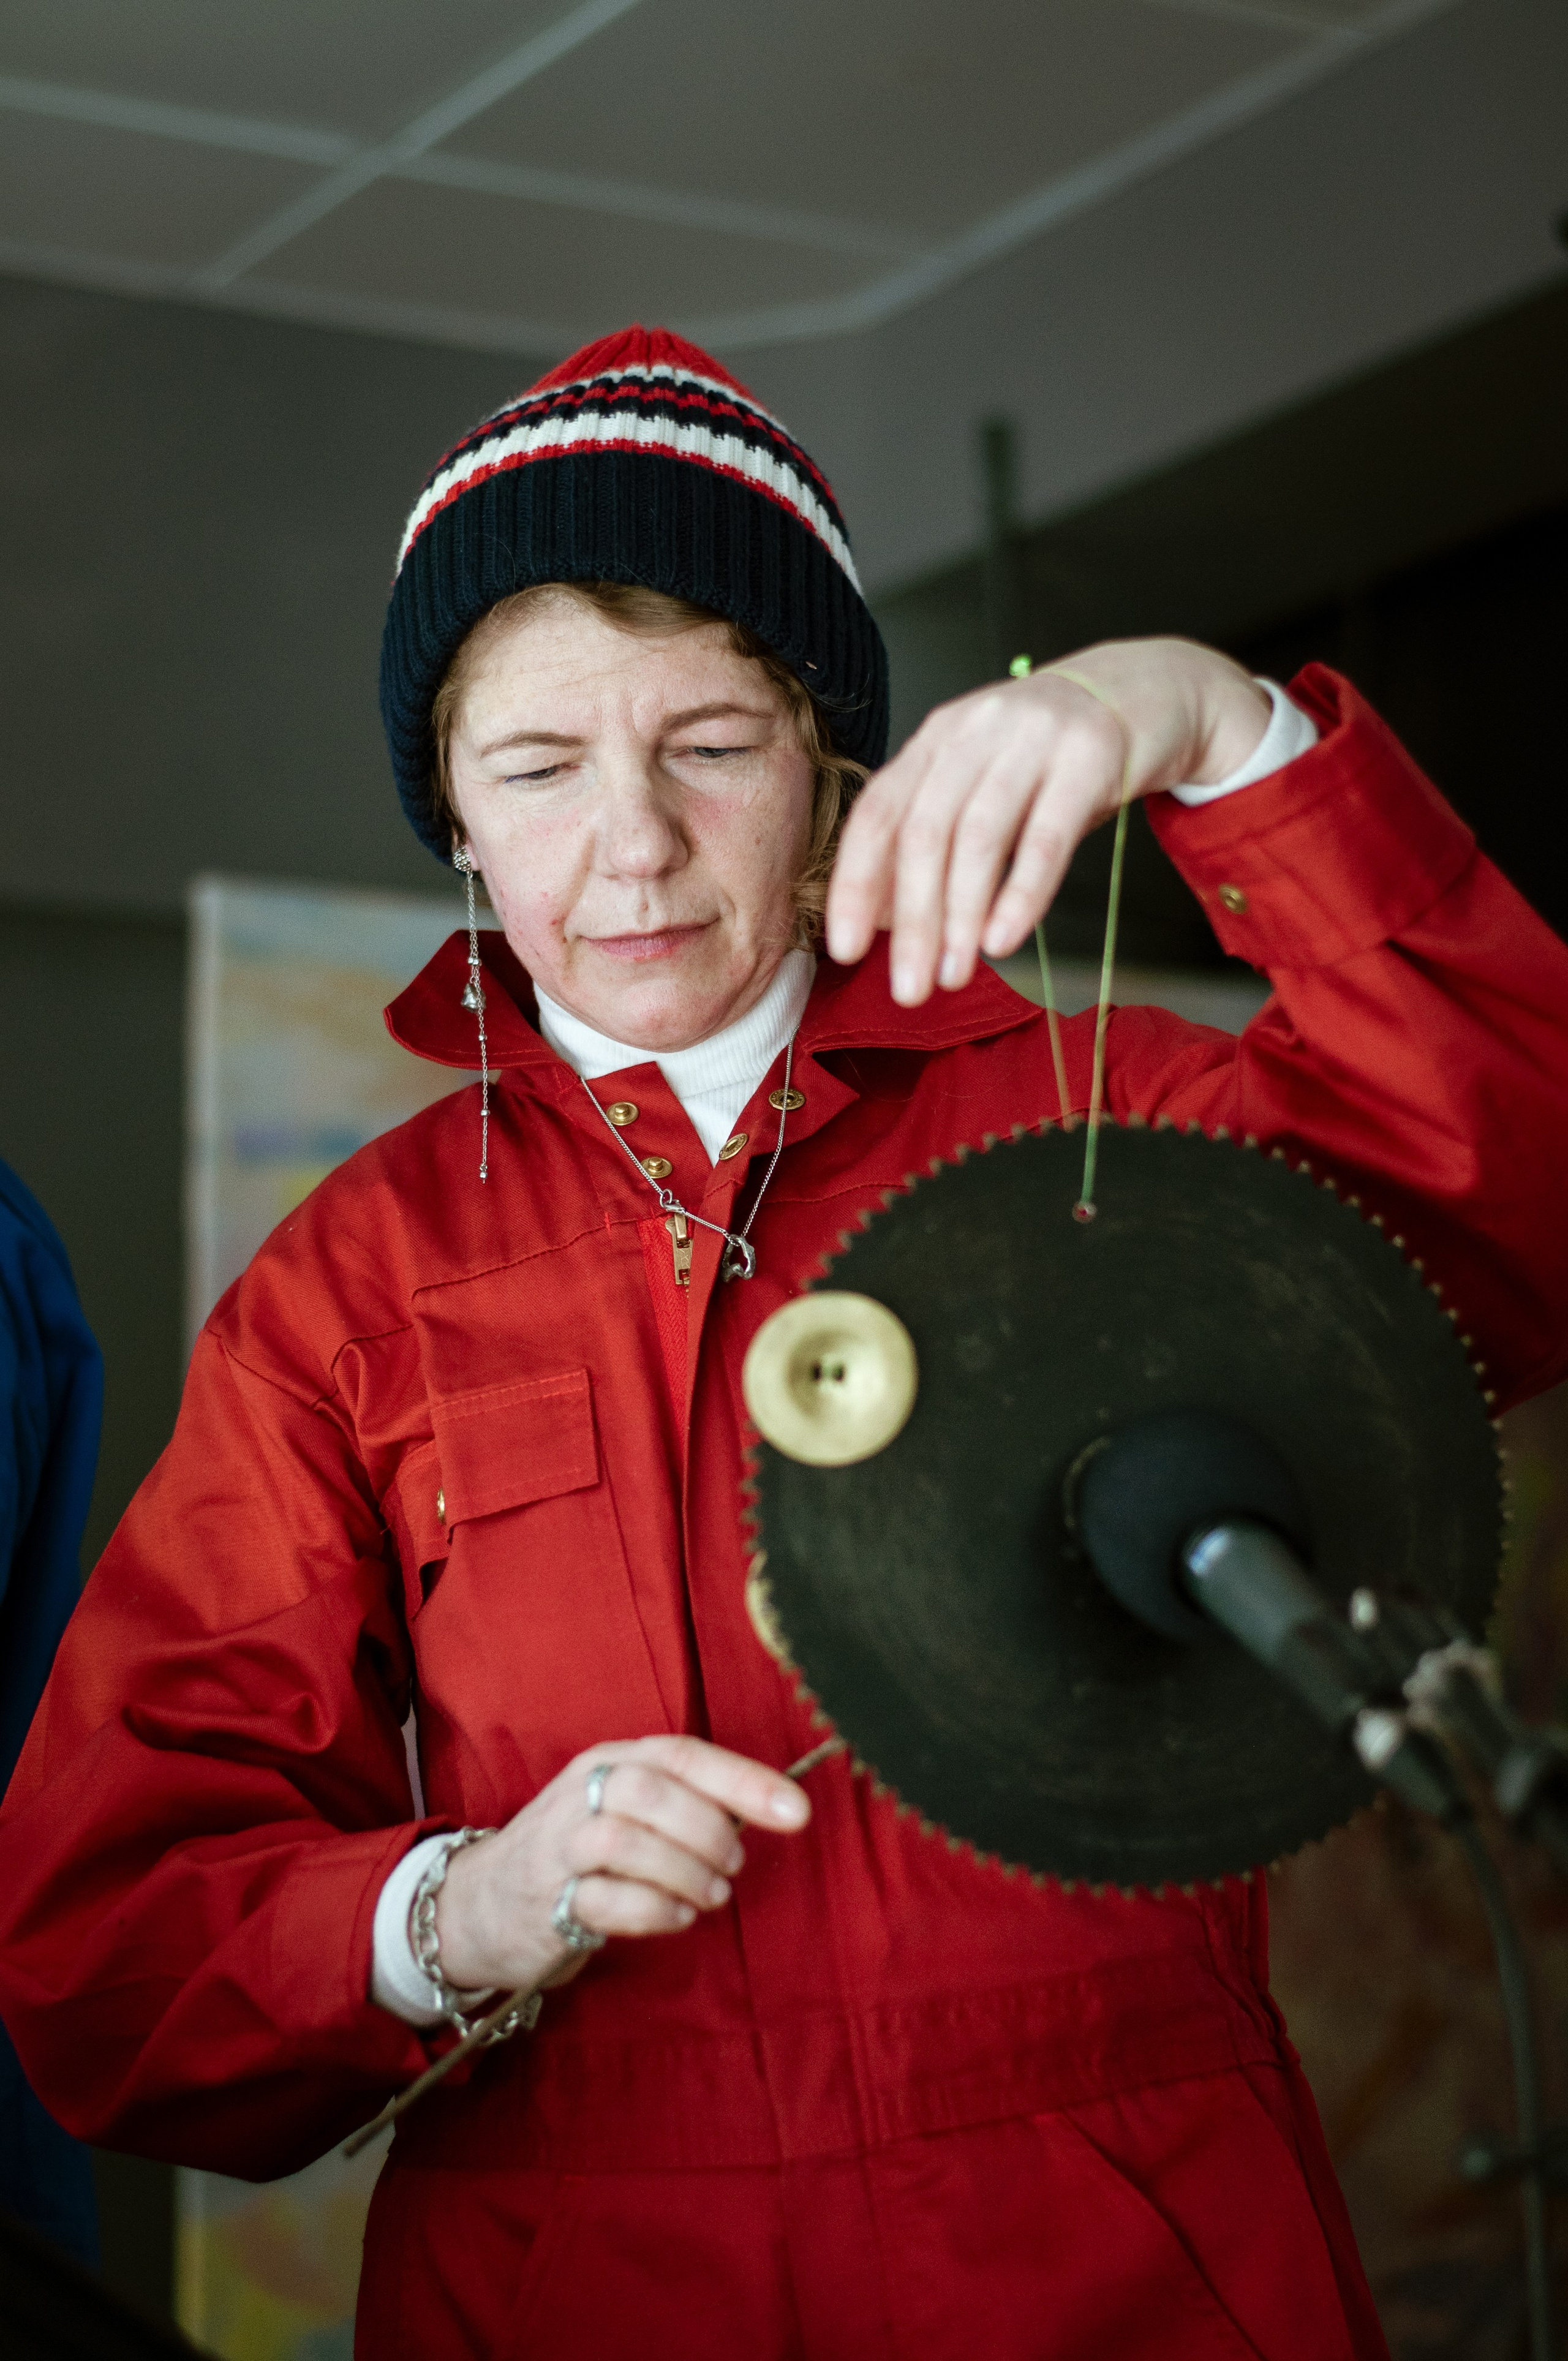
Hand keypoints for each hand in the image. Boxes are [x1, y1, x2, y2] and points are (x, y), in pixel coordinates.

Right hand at [433, 1735, 809, 1994]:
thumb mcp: (624, 1808)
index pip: (684, 1755)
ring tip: (712, 1895)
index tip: (797, 1811)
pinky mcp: (547, 1901)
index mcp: (613, 1760)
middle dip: (710, 1830)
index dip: (745, 1780)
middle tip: (734, 1864)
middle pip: (655, 1791)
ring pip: (629, 1841)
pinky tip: (677, 1917)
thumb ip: (684, 1802)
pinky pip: (607, 1901)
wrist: (480, 1903)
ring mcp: (560, 1845)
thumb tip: (766, 1810)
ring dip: (687, 1871)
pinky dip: (656, 1910)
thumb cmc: (576, 1852)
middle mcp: (584, 1792)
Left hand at [825, 636, 1270, 1005]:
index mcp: (937, 738)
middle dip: (911, 920)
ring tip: (953, 975)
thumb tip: (888, 922)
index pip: (878, 813)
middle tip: (908, 988)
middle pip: (925, 833)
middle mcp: (976, 730)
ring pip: (979, 837)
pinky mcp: (1090, 757)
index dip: (855, 883)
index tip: (845, 949)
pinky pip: (1048, 836)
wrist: (1149, 692)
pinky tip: (1004, 938)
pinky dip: (1021, 893)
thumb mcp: (986, 781)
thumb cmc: (1054, 756)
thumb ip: (941, 837)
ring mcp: (1033, 738)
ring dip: (961, 916)